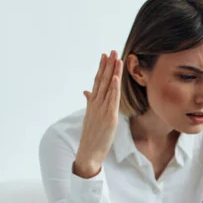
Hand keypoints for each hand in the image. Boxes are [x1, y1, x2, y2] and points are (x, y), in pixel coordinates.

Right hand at [74, 50, 122, 178]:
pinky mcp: (109, 117)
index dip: (102, 68)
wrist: (89, 152)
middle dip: (107, 65)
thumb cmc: (92, 136)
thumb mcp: (91, 117)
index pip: (98, 82)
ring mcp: (102, 110)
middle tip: (112, 50)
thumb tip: (86, 91)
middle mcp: (96, 104)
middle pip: (103, 81)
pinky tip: (117, 78)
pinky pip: (112, 100)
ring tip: (116, 58)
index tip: (105, 55)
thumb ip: (89, 102)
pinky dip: (114, 88)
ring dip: (112, 72)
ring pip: (108, 87)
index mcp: (93, 103)